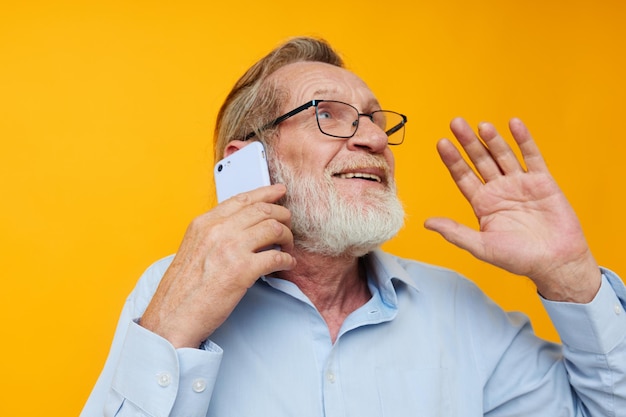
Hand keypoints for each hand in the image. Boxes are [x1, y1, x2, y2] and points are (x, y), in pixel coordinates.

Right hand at [140, 184, 295, 347]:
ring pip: (274, 228)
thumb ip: (214, 233)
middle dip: (282, 216)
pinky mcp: (243, 271)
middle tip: (288, 226)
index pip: (242, 199)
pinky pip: (277, 257)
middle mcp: (218, 230)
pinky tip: (286, 264)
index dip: (265, 193)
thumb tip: (242, 227)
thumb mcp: (192, 248)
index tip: (279, 191)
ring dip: (287, 237)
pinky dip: (287, 260)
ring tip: (287, 248)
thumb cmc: (182, 290)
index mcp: (204, 223)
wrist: (173, 317)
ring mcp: (231, 249)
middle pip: (263, 210)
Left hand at [424, 117, 600, 302]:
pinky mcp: (543, 181)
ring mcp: (520, 183)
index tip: (442, 143)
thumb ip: (455, 233)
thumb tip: (427, 222)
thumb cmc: (519, 258)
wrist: (556, 262)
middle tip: (456, 123)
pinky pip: (532, 157)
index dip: (453, 160)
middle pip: (480, 160)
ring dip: (493, 140)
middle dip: (468, 143)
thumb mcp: (482, 247)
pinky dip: (524, 140)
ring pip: (503, 155)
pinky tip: (514, 124)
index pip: (463, 176)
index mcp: (482, 203)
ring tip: (482, 125)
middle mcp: (499, 189)